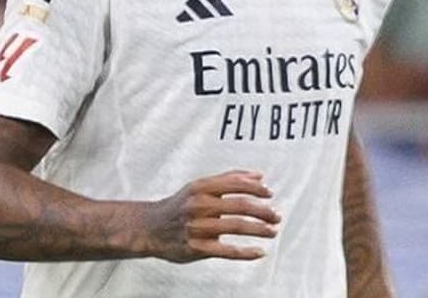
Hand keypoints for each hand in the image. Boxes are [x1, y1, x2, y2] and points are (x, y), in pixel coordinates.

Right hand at [143, 170, 280, 262]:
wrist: (150, 228)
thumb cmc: (180, 205)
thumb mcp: (199, 186)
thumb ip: (229, 178)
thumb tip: (260, 175)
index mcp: (201, 187)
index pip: (235, 184)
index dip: (256, 188)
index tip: (270, 193)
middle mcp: (199, 205)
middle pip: (240, 206)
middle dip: (263, 211)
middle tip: (277, 216)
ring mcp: (198, 228)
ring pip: (236, 227)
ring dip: (259, 229)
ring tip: (272, 231)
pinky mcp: (197, 248)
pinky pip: (227, 251)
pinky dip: (246, 252)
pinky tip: (260, 251)